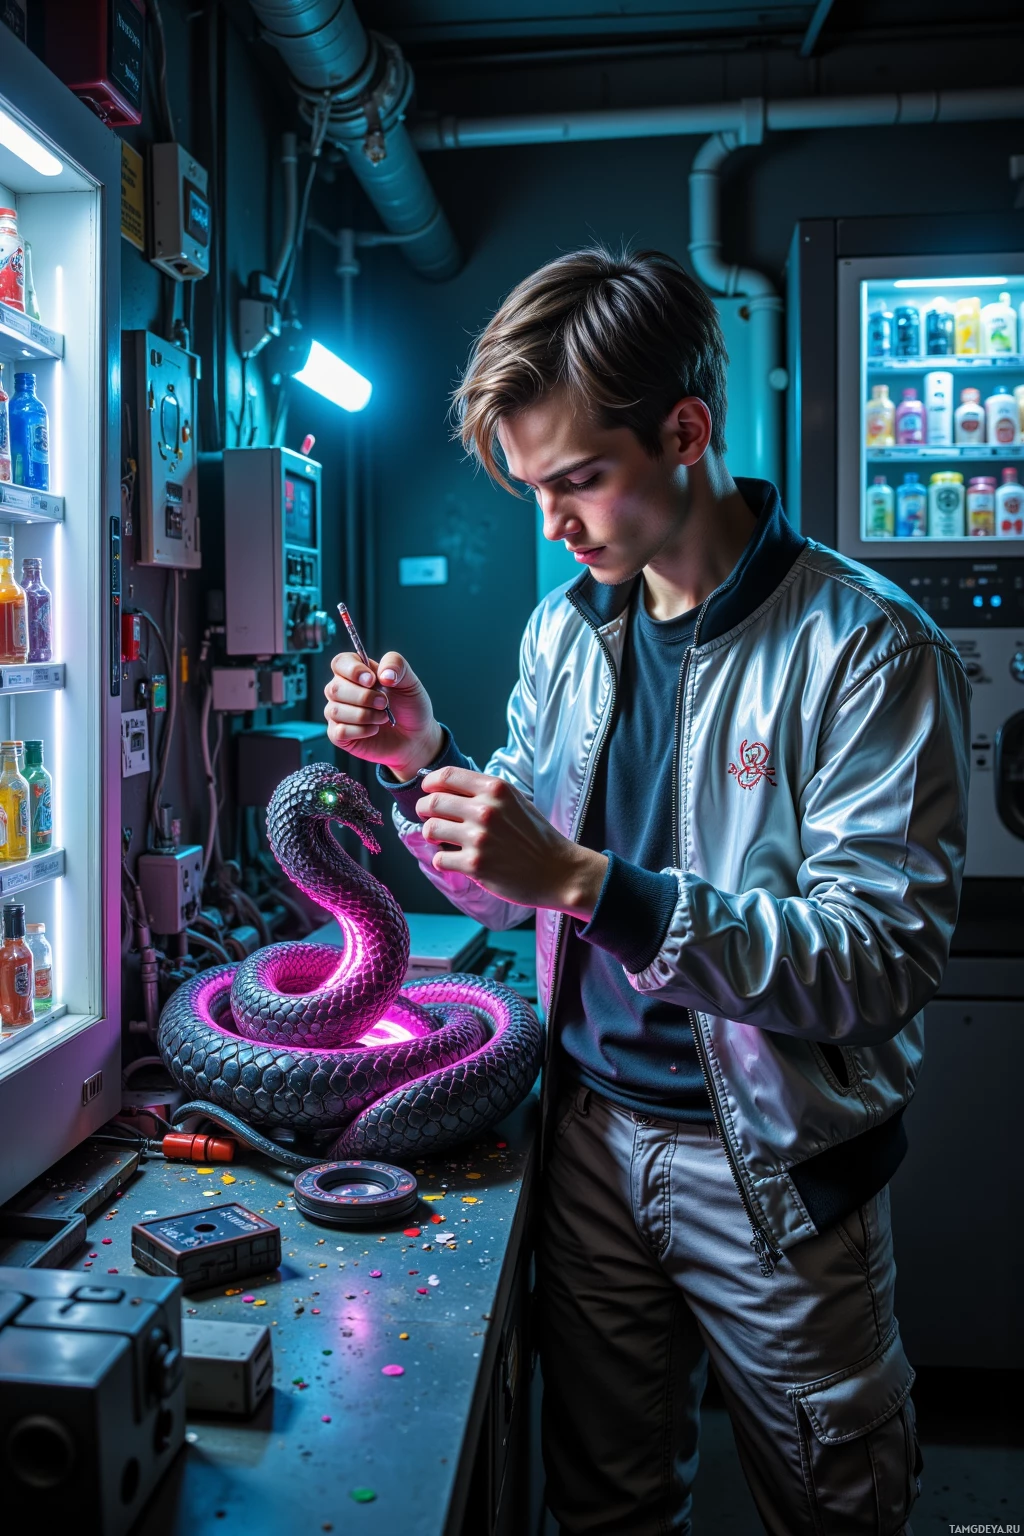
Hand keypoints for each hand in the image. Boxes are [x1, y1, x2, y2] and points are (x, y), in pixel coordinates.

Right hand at [324, 650, 443, 778]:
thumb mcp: (410, 681)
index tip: (372, 680)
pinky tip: (374, 729)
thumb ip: (397, 665)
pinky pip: (340, 731)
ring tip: (383, 717)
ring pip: (335, 710)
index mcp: (356, 673)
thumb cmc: (409, 707)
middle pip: (335, 688)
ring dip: (365, 715)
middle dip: (364, 697)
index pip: (340, 663)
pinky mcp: (339, 735)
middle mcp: (342, 691)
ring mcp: (338, 713)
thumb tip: (383, 674)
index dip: (352, 670)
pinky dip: (361, 731)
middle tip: (384, 703)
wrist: (416, 737)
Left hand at [415, 765, 607, 918]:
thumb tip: (446, 787)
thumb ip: (485, 792)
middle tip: (428, 817)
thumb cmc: (536, 837)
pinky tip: (455, 860)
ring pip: (431, 830)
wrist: (558, 871)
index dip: (430, 783)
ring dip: (431, 835)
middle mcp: (485, 810)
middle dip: (424, 810)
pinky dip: (443, 860)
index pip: (446, 776)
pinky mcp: (475, 865)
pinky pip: (439, 859)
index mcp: (496, 789)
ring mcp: (479, 838)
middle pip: (432, 802)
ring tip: (441, 839)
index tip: (427, 790)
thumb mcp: (515, 801)